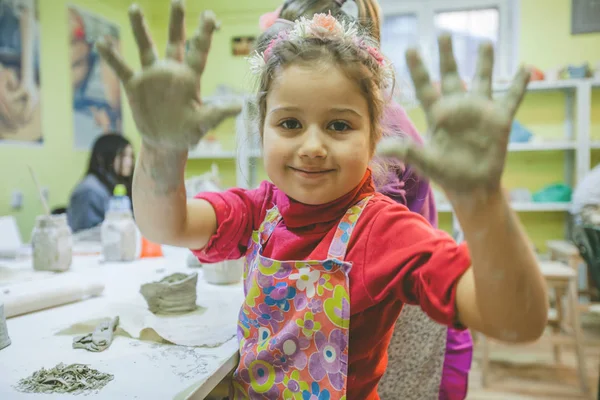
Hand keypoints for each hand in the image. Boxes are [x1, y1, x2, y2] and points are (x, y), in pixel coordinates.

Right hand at [96, 1, 241, 149]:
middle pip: (174, 42)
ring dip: (140, 29)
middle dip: (176, 22)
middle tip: (178, 1)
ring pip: (146, 48)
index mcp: (190, 78)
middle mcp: (171, 71)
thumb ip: (217, 113)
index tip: (210, 15)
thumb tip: (239, 107)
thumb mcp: (203, 123)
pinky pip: (122, 68)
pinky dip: (113, 57)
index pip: (199, 51)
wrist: (165, 142)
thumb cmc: (187, 132)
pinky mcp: (135, 85)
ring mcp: (152, 76)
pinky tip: (102, 42)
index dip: (204, 33)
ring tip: (134, 8)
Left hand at [377, 35, 529, 196]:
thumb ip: (406, 151)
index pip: (425, 87)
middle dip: (448, 56)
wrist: (471, 187)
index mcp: (437, 115)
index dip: (418, 69)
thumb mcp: (425, 161)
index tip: (412, 48)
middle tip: (444, 33)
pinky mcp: (499, 120)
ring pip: (482, 80)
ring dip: (484, 62)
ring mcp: (479, 111)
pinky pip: (511, 97)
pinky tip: (525, 68)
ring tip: (485, 42)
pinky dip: (519, 84)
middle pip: (451, 76)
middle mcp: (457, 108)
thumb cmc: (446, 174)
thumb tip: (380, 149)